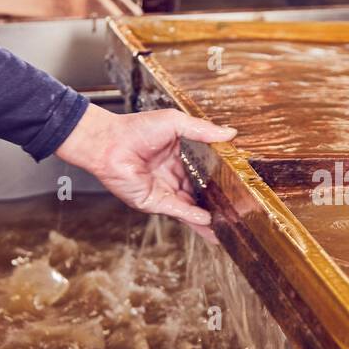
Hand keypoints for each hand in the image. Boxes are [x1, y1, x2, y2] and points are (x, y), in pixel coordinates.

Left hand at [56, 104, 235, 236]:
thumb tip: (231, 133)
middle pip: (201, 191)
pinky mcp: (155, 202)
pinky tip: (209, 220)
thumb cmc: (136, 128)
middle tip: (240, 208)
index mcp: (180, 157)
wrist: (108, 142)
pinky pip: (178, 210)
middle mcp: (174, 176)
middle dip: (218, 200)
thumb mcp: (175, 123)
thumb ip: (203, 131)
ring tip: (229, 224)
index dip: (221, 176)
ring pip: (192, 206)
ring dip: (208, 215)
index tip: (239, 182)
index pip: (205, 170)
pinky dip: (193, 216)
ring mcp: (165, 191)